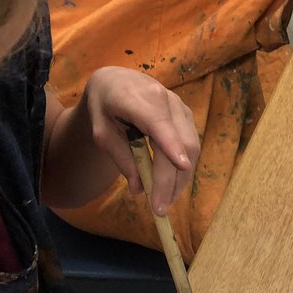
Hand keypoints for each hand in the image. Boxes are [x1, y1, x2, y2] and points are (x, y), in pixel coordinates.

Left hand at [86, 67, 199, 214]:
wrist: (117, 83)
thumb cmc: (105, 108)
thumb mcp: (101, 133)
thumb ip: (120, 158)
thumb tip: (138, 188)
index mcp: (136, 97)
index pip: (158, 123)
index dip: (171, 143)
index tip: (181, 167)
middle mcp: (165, 99)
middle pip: (179, 143)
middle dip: (171, 179)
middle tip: (159, 209)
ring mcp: (179, 107)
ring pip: (191, 147)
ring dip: (180, 179)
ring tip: (164, 202)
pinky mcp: (186, 115)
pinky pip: (191, 146)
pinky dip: (182, 169)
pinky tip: (170, 186)